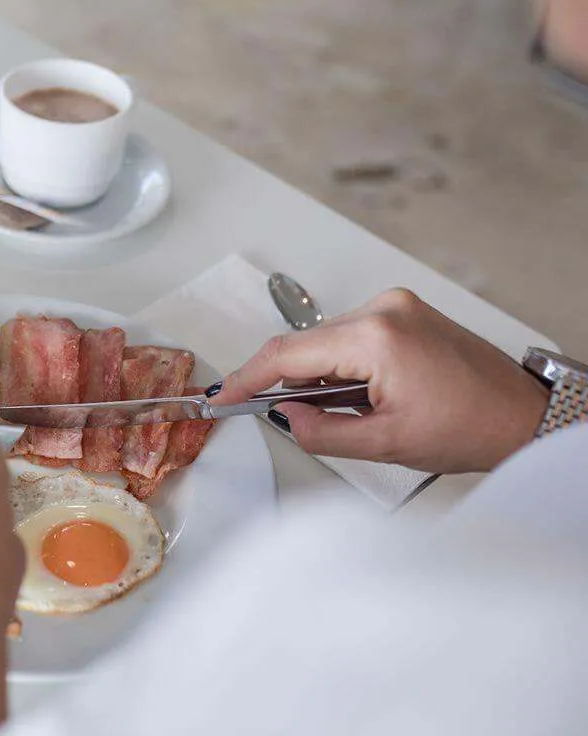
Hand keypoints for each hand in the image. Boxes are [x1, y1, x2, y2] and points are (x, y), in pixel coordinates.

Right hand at [211, 289, 547, 472]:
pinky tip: (356, 393)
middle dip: (283, 379)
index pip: (288, 354)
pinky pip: (350, 334)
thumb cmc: (472, 426)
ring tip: (341, 411)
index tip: (224, 394)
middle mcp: (384, 309)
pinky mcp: (404, 312)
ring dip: (316, 373)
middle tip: (270, 411)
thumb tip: (287, 416)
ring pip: (325, 339)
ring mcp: (396, 306)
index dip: (248, 377)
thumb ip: (322, 431)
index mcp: (376, 337)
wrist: (523, 415)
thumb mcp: (385, 442)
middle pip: (304, 343)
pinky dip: (340, 364)